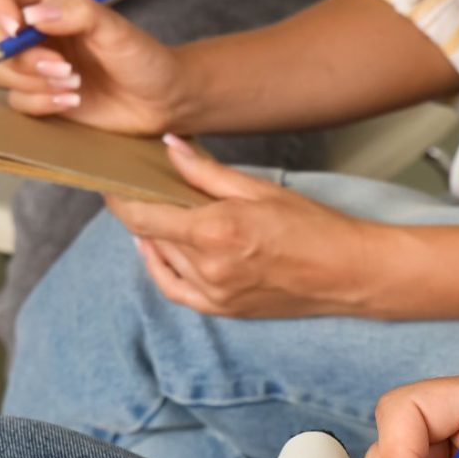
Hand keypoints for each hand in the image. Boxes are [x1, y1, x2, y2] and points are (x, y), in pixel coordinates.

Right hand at [0, 0, 186, 133]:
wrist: (161, 101)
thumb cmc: (143, 58)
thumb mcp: (115, 29)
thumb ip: (76, 14)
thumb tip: (32, 16)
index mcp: (50, 1)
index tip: (15, 29)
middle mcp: (36, 30)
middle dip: (20, 57)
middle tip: (63, 68)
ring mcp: (35, 64)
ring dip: (32, 82)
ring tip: (74, 85)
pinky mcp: (39, 95)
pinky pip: (16, 101)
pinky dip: (40, 103)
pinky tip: (72, 102)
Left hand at [107, 136, 377, 317]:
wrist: (348, 273)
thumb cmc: (313, 226)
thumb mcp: (258, 188)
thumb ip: (206, 171)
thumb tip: (168, 147)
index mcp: (216, 231)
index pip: (144, 215)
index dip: (120, 198)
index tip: (110, 181)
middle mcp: (208, 267)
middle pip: (150, 235)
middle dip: (139, 210)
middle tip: (137, 187)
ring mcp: (214, 293)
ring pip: (161, 260)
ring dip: (152, 236)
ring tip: (156, 211)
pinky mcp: (222, 310)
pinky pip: (175, 290)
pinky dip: (159, 268)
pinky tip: (157, 249)